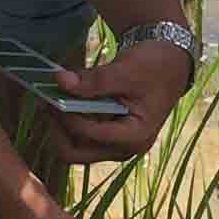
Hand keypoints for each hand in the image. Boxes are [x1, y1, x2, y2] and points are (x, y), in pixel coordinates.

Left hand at [52, 36, 191, 162]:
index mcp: (135, 136)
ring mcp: (115, 145)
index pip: (90, 134)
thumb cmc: (154, 67)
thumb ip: (94, 80)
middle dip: (58, 130)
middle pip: (76, 153)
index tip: (54, 92)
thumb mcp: (126, 70)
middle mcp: (124, 148)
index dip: (68, 115)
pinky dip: (69, 121)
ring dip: (61, 126)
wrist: (169, 65)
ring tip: (54, 98)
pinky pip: (80, 138)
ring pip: (74, 148)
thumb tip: (60, 80)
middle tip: (49, 102)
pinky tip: (65, 100)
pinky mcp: (107, 138)